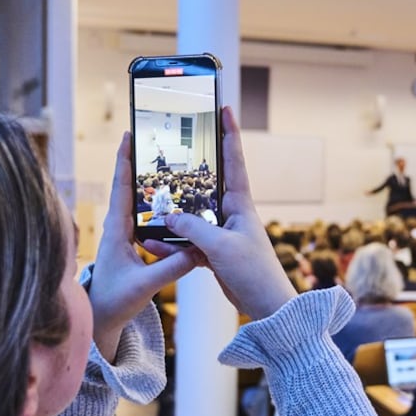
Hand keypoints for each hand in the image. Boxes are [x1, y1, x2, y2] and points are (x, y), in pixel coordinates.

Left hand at [89, 133, 198, 361]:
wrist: (102, 318)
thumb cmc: (115, 301)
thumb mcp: (145, 285)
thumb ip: (171, 267)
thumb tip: (196, 250)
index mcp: (117, 230)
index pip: (120, 187)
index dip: (124, 160)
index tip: (128, 134)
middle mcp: (119, 227)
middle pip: (129, 186)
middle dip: (138, 161)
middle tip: (151, 138)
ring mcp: (125, 235)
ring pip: (138, 201)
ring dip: (150, 181)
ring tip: (166, 162)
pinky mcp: (133, 244)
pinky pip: (147, 217)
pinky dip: (158, 204)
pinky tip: (172, 201)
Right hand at [161, 107, 296, 320]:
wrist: (268, 307)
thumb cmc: (254, 273)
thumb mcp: (221, 246)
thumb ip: (193, 228)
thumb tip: (168, 216)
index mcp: (241, 205)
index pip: (234, 161)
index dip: (229, 134)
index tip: (224, 108)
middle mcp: (233, 214)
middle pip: (207, 185)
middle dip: (189, 171)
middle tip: (172, 150)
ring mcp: (223, 234)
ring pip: (192, 217)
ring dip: (172, 215)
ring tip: (148, 205)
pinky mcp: (215, 254)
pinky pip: (188, 242)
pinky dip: (171, 243)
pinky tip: (151, 243)